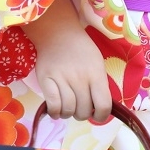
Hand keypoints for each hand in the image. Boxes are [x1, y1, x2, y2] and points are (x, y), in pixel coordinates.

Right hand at [24, 0, 111, 122]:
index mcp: (96, 73)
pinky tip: (56, 109)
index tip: (97, 114)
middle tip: (79, 106)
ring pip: (68, 111)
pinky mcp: (46, 79)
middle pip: (84, 111)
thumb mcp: (97, 63)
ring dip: (68, 114)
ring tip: (67, 106)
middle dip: (83, 114)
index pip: (103, 106)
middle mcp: (80, 78)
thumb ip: (100, 84)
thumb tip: (100, 108)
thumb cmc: (81, 49)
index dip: (101, 116)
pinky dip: (55, 112)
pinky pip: (53, 106)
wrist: (58, 32)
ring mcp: (62, 79)